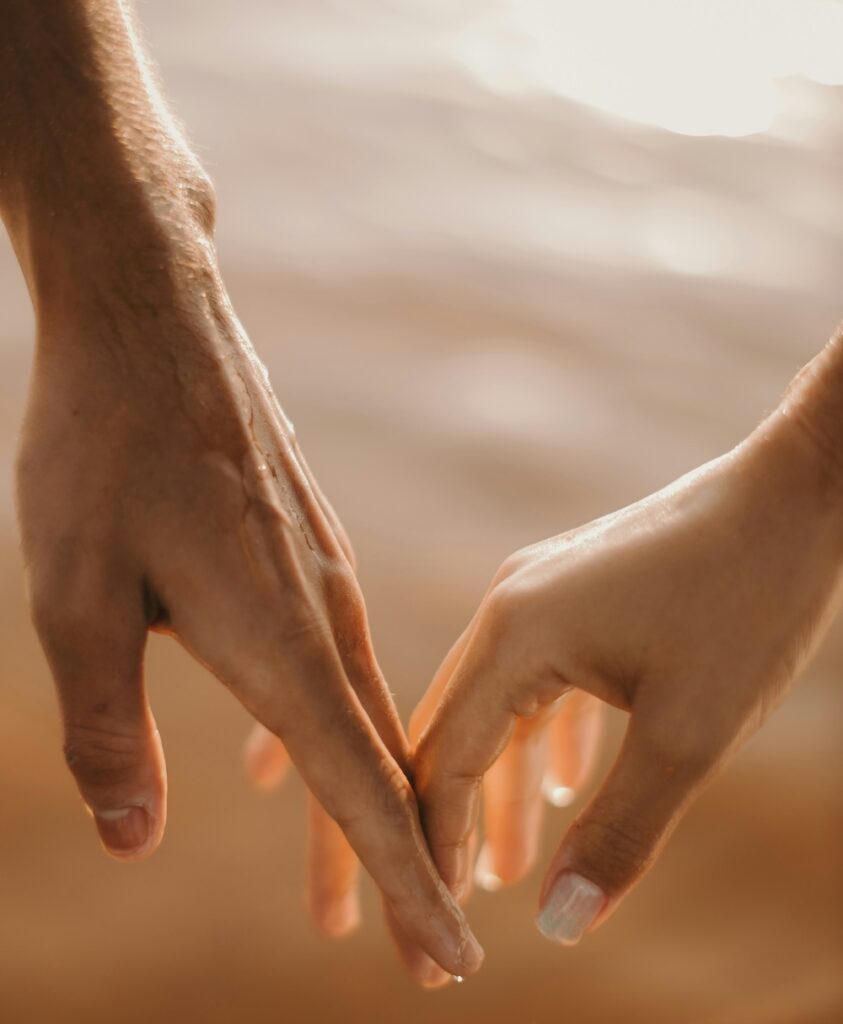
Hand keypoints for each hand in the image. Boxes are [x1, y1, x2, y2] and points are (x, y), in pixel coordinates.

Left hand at [15, 223, 481, 980]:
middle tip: (413, 954)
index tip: (444, 957)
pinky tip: (266, 764)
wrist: (151, 318)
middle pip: (368, 761)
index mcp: (277, 635)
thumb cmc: (102, 449)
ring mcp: (319, 572)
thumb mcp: (73, 598)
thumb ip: (106, 725)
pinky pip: (326, 658)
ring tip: (337, 887)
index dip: (403, 879)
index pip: (358, 784)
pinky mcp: (303, 544)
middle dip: (391, 864)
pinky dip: (317, 731)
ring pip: (349, 712)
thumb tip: (134, 835)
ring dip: (350, 804)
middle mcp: (320, 609)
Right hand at [410, 406, 842, 961]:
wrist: (799, 494)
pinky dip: (543, 739)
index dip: (436, 845)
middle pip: (456, 731)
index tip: (438, 921)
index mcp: (515, 635)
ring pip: (500, 707)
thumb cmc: (748, 602)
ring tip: (508, 867)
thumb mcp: (689, 734)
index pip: (446, 758)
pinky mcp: (577, 592)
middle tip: (457, 908)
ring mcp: (542, 594)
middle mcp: (511, 609)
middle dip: (454, 822)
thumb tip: (561, 926)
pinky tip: (558, 784)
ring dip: (502, 785)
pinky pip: (541, 679)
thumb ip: (620, 832)